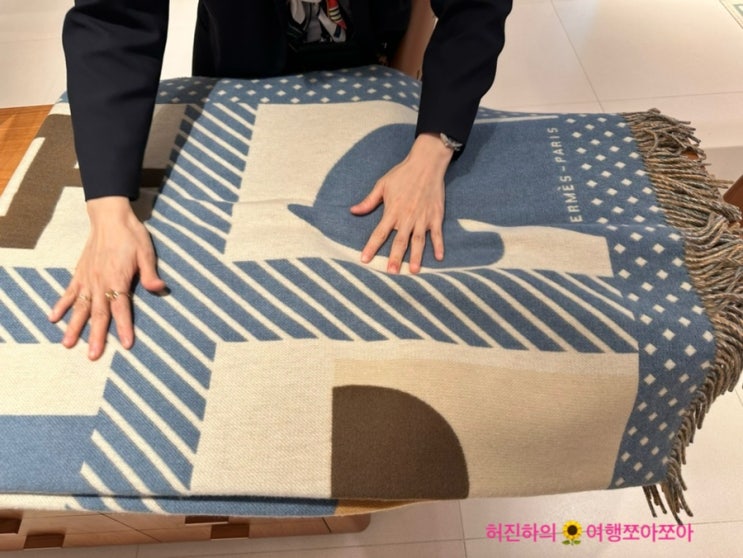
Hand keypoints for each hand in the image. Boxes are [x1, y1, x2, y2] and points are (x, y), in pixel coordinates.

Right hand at [48, 196, 166, 359]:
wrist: (110, 217)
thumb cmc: (131, 235)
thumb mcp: (146, 252)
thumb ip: (150, 273)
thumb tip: (160, 289)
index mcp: (118, 278)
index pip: (122, 308)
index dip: (124, 327)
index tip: (126, 345)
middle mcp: (100, 281)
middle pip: (98, 314)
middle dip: (96, 336)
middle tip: (93, 356)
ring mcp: (87, 278)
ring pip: (80, 307)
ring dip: (74, 326)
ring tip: (68, 344)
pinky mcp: (79, 273)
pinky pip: (69, 292)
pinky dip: (61, 305)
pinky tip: (53, 319)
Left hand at [350, 133, 452, 273]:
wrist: (426, 163)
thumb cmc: (402, 173)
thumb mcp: (382, 185)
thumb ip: (368, 201)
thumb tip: (353, 211)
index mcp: (392, 211)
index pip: (379, 233)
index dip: (371, 247)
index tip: (364, 260)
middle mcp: (407, 218)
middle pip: (400, 242)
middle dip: (394, 258)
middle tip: (391, 273)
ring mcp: (423, 218)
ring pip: (418, 241)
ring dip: (416, 256)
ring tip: (413, 271)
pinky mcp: (436, 216)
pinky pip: (437, 234)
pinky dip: (439, 245)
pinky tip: (439, 258)